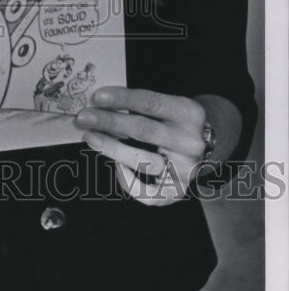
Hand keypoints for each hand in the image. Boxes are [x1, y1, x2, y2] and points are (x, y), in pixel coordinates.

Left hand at [74, 87, 207, 205]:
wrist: (207, 146)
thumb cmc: (174, 121)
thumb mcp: (167, 105)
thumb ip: (140, 105)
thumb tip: (100, 104)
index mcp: (187, 113)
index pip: (151, 103)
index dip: (122, 99)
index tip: (96, 97)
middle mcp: (189, 142)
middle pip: (144, 130)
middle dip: (109, 122)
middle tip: (83, 117)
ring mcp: (185, 169)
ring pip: (143, 161)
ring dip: (111, 148)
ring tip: (90, 137)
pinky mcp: (177, 190)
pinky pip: (148, 193)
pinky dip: (128, 181)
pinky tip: (116, 166)